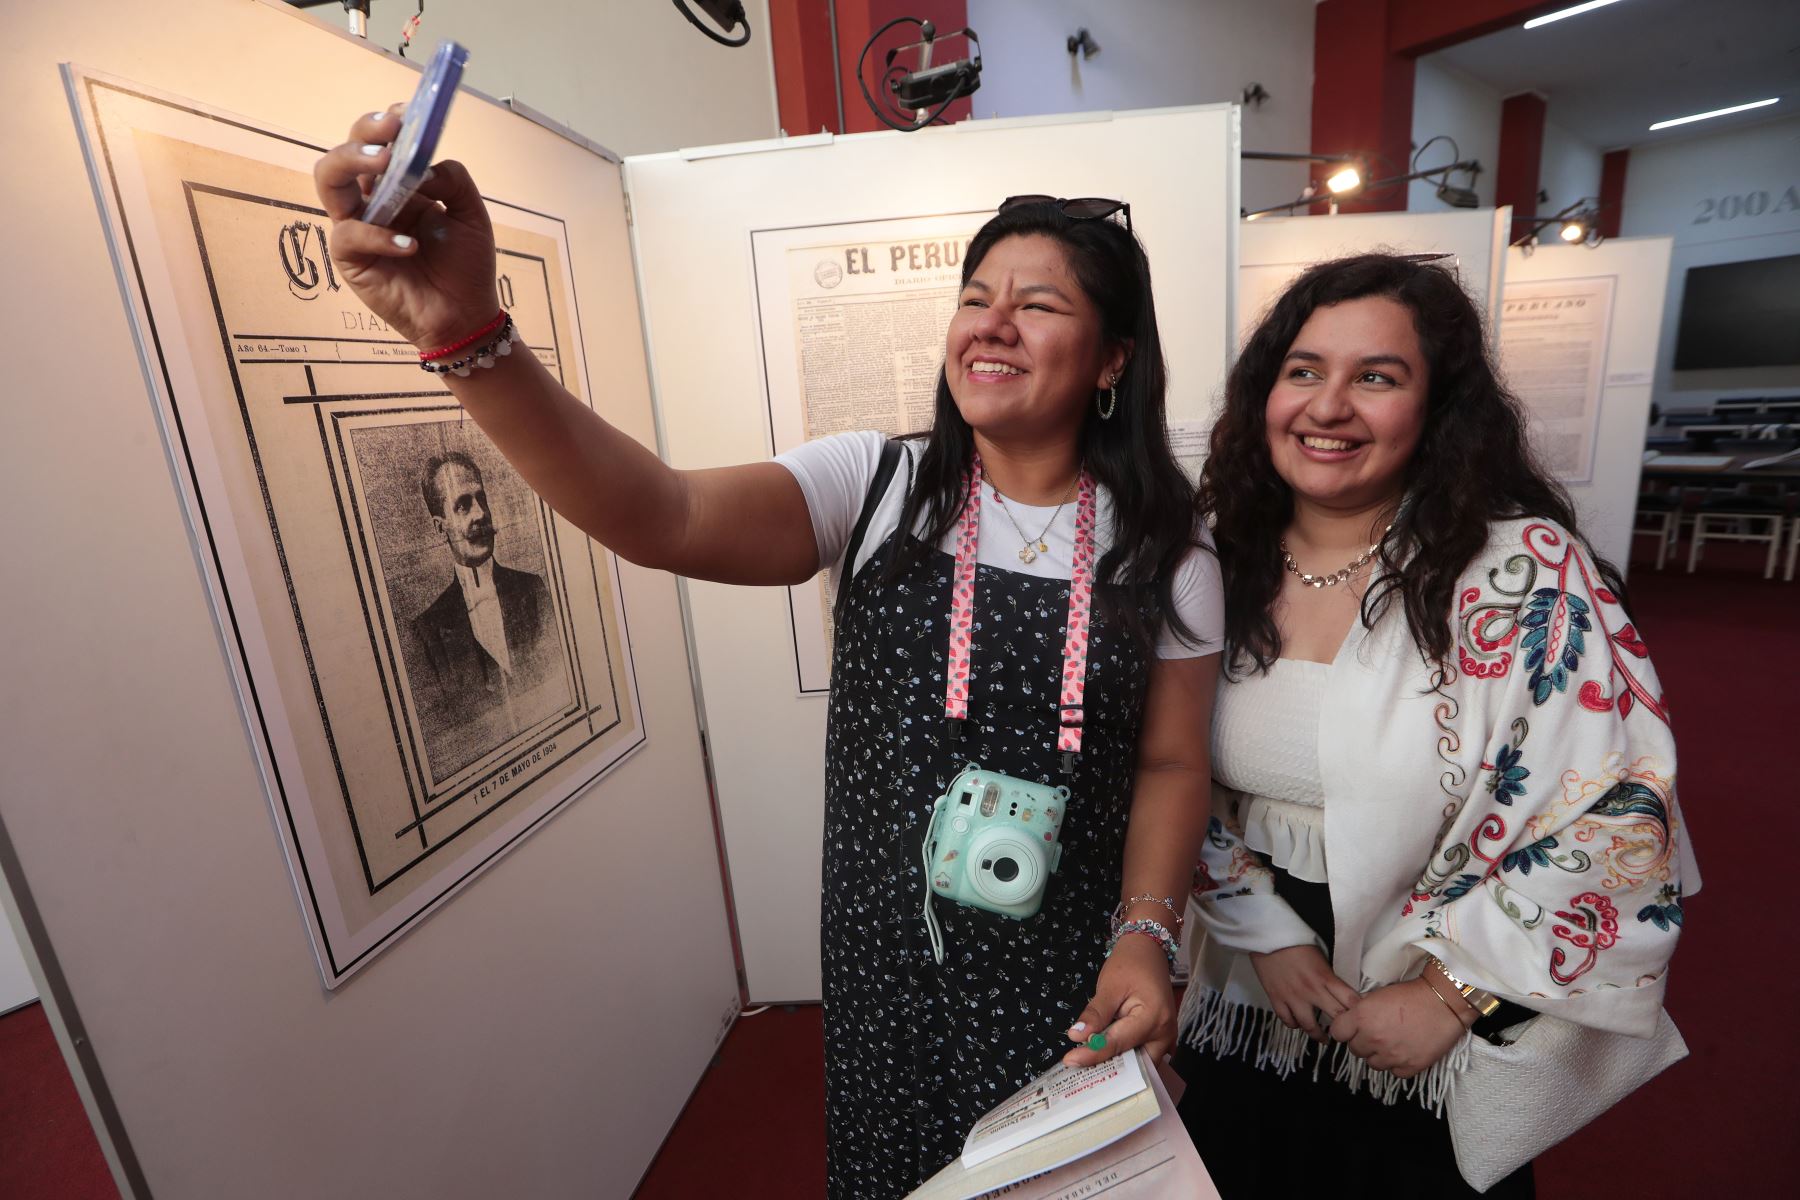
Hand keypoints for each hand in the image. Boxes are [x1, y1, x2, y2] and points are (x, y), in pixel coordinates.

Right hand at [312, 107, 500, 348]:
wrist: (466, 316)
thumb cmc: (465, 266)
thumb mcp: (471, 214)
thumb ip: (453, 180)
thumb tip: (423, 166)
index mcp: (397, 185)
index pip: (379, 141)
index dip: (386, 122)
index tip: (406, 112)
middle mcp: (371, 200)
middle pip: (345, 152)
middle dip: (364, 134)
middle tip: (391, 133)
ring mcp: (357, 226)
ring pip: (329, 180)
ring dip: (353, 162)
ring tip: (386, 162)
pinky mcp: (351, 259)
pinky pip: (350, 234)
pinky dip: (379, 235)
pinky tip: (410, 245)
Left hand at [1062, 934, 1176, 1067]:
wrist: (1148, 951)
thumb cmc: (1130, 964)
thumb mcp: (1109, 986)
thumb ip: (1095, 1014)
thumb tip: (1077, 1037)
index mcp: (1153, 1018)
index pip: (1118, 1043)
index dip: (1094, 1053)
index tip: (1071, 1060)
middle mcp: (1164, 1034)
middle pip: (1135, 1063)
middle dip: (1109, 1070)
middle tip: (1079, 1074)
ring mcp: (1164, 1038)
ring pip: (1139, 1064)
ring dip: (1116, 1067)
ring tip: (1087, 1071)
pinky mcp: (1159, 1038)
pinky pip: (1140, 1055)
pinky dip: (1122, 1058)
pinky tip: (1102, 1060)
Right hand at [1248, 944, 1360, 1043]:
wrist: (1269, 937)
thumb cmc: (1297, 942)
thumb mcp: (1321, 956)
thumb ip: (1330, 976)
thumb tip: (1341, 991)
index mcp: (1325, 977)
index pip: (1350, 1001)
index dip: (1359, 1012)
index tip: (1363, 1017)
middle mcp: (1312, 991)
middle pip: (1335, 1018)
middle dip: (1344, 1027)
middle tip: (1347, 1032)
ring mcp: (1293, 997)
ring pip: (1310, 1026)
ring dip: (1319, 1034)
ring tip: (1324, 1037)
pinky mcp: (1276, 999)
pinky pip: (1288, 1021)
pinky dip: (1294, 1024)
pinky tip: (1299, 1022)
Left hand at [1328, 977, 1470, 1077]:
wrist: (1443, 1002)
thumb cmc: (1411, 994)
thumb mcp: (1377, 996)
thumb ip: (1360, 1011)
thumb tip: (1351, 1021)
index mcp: (1362, 1018)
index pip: (1337, 1033)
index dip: (1345, 1030)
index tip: (1353, 1028)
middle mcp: (1373, 1039)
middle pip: (1355, 1050)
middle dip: (1363, 1042)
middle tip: (1377, 1033)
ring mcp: (1391, 1056)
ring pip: (1373, 1064)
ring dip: (1379, 1055)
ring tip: (1392, 1043)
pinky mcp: (1410, 1067)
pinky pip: (1394, 1072)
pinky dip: (1398, 1064)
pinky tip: (1405, 1051)